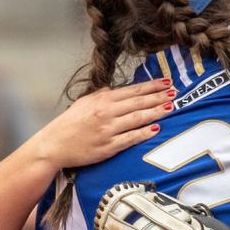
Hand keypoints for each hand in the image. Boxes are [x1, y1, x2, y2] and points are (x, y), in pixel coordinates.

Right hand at [29, 78, 174, 170]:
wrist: (54, 145)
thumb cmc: (69, 124)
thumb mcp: (84, 103)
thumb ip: (103, 95)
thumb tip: (119, 89)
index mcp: (101, 99)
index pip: (132, 90)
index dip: (151, 86)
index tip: (167, 82)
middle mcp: (105, 113)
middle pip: (138, 102)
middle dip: (159, 96)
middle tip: (175, 92)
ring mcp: (108, 130)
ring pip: (137, 118)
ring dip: (156, 112)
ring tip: (172, 107)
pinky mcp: (108, 147)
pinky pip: (130, 138)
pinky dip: (144, 133)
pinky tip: (156, 128)